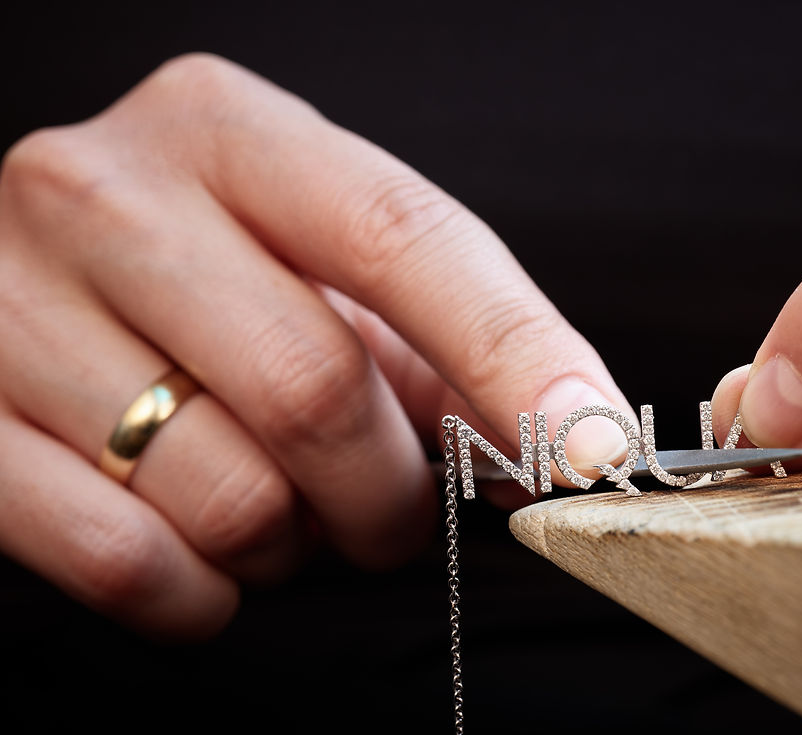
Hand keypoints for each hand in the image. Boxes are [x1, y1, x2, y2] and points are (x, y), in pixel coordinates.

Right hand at [0, 54, 631, 636]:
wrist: (36, 278)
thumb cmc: (210, 271)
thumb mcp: (320, 260)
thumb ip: (438, 334)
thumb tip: (553, 432)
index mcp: (228, 133)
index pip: (406, 240)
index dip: (517, 354)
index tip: (591, 446)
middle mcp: (106, 197)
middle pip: (317, 389)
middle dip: (388, 492)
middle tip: (389, 508)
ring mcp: (11, 307)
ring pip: (229, 496)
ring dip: (294, 541)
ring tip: (278, 507)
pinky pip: (128, 561)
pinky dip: (202, 592)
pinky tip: (205, 551)